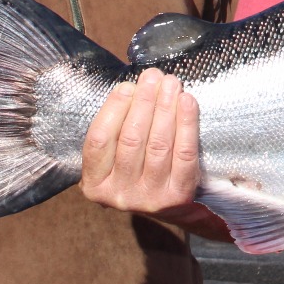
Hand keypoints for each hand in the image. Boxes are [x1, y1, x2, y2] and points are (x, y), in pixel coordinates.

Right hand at [81, 68, 200, 219]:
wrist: (168, 205)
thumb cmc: (137, 169)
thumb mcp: (114, 157)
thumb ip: (117, 127)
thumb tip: (136, 87)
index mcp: (95, 184)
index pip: (99, 141)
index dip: (114, 109)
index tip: (127, 86)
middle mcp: (120, 195)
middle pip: (131, 140)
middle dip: (144, 102)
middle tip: (153, 77)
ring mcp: (150, 198)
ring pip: (158, 145)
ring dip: (165, 108)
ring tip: (171, 84)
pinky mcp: (178, 196)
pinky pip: (184, 154)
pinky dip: (187, 124)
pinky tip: (187, 102)